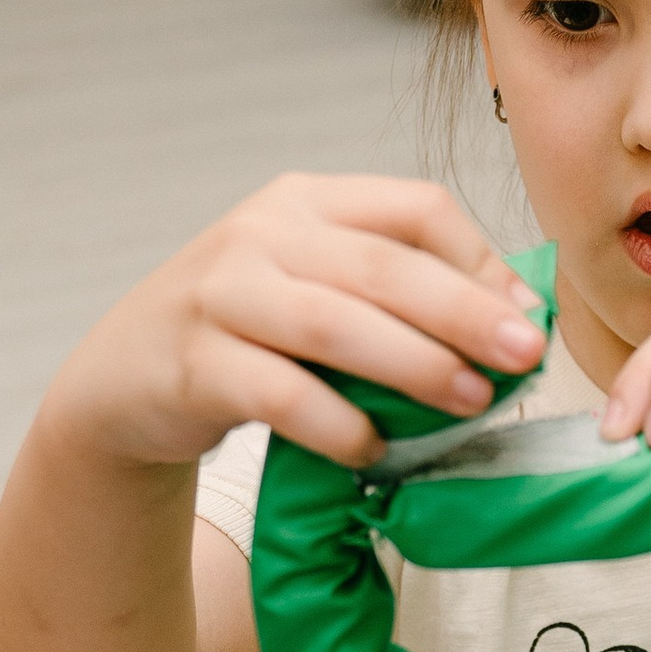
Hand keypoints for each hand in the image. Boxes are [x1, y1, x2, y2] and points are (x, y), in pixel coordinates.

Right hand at [46, 174, 547, 476]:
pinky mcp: (192, 363)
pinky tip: (373, 451)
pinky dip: (336, 424)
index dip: (479, 262)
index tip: (526, 317)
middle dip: (465, 312)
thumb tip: (516, 319)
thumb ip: (396, 291)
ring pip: (335, 325)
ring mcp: (220, 294)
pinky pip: (279, 395)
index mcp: (307, 200)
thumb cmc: (248, 335)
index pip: (414, 208)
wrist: (123, 380)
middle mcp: (262, 234)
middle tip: (525, 356)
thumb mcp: (316, 286)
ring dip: (414, 365)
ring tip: (472, 402)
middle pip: (384, 266)